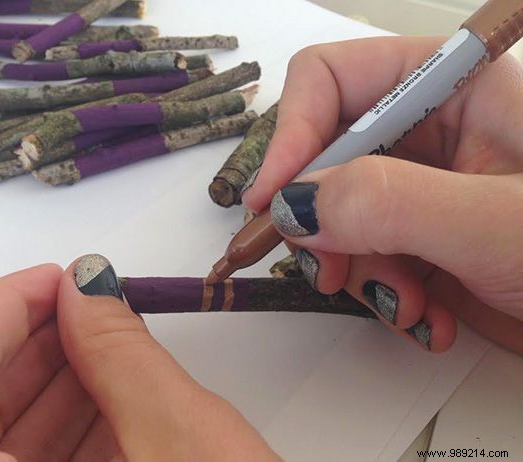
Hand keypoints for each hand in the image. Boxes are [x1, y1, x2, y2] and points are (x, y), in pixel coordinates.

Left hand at [0, 260, 279, 460]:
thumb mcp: (182, 444)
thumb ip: (120, 352)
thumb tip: (87, 287)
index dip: (0, 309)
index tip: (56, 277)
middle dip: (29, 347)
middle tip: (86, 306)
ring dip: (48, 393)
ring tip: (105, 349)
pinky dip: (60, 446)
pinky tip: (109, 409)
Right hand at [243, 36, 522, 353]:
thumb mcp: (496, 222)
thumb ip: (391, 204)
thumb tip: (295, 203)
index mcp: (452, 89)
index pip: (332, 78)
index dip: (292, 132)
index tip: (272, 200)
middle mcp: (427, 132)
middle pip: (323, 154)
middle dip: (321, 217)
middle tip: (330, 267)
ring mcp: (417, 191)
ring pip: (334, 214)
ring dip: (356, 268)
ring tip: (403, 304)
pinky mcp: (415, 240)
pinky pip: (360, 256)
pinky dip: (378, 293)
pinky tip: (421, 316)